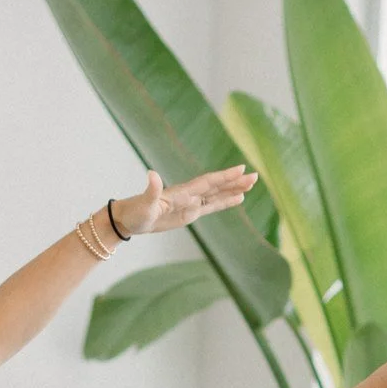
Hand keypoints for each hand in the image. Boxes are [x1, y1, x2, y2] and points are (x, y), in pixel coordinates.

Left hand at [112, 165, 257, 238]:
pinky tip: (238, 198)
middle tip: (256, 176)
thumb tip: (152, 174)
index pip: (208, 182)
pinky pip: (212, 206)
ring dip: (234, 189)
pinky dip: (226, 202)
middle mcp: (190, 195)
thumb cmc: (136, 211)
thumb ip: (152, 189)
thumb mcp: (144, 203)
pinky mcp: (191, 213)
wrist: (131, 218)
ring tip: (252, 184)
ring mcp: (192, 203)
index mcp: (183, 192)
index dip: (224, 176)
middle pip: (217, 186)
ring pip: (218, 194)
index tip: (241, 169)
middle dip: (235, 181)